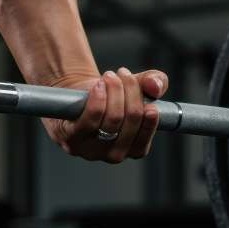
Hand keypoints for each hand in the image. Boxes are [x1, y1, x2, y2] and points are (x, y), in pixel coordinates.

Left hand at [41, 66, 168, 162]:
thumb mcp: (138, 87)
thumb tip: (155, 86)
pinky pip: (90, 120)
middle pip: (131, 120)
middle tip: (123, 73)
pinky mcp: (72, 139)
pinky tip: (99, 86)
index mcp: (134, 149)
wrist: (78, 94)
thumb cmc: (111, 96)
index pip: (146, 133)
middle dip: (130, 90)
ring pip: (113, 118)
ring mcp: (92, 150)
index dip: (147, 108)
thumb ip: (156, 83)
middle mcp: (115, 154)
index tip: (143, 85)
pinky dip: (98, 99)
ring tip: (110, 76)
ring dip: (114, 90)